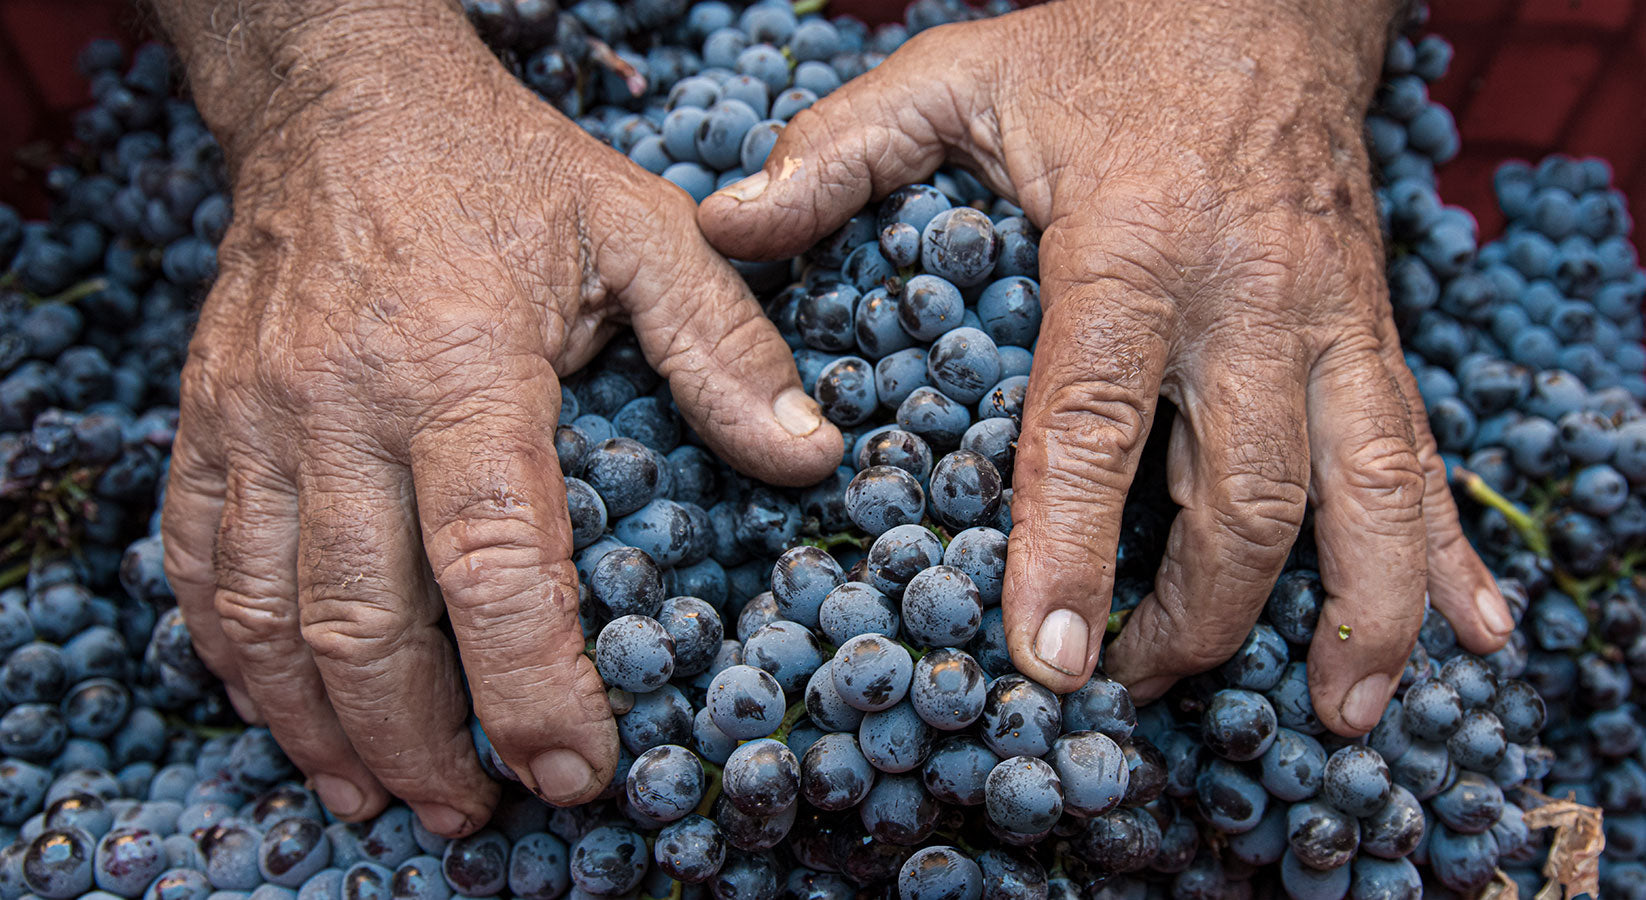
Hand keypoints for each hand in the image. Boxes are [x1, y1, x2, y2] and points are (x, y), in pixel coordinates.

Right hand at [156, 2, 840, 833]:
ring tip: (378, 800)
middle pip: (365, 624)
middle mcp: (344, 405)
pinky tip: (283, 713)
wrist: (343, 98)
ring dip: (319, 730)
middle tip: (473, 816)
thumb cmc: (505, 171)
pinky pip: (196, 562)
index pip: (493, 567)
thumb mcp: (643, 231)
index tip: (572, 774)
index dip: (532, 689)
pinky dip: (232, 658)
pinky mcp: (206, 417)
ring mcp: (258, 417)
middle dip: (420, 745)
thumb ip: (726, 347)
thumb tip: (810, 458)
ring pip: (264, 616)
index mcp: (466, 369)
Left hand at [698, 0, 1511, 734]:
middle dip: (1197, 611)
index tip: (1046, 651)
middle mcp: (1252, 295)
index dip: (1068, 541)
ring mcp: (1336, 317)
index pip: (1097, 414)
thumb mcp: (958, 74)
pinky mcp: (1380, 329)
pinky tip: (1471, 636)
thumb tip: (727, 223)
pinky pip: (1427, 450)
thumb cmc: (1101, 47)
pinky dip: (1451, 550)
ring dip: (1357, 611)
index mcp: (1133, 242)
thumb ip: (841, 150)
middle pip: (1242, 487)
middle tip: (1129, 687)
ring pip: (1369, 486)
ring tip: (1339, 713)